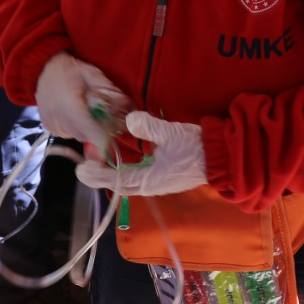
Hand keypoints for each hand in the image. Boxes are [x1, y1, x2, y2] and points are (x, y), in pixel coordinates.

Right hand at [35, 52, 130, 149]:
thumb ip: (112, 94)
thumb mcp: (94, 75)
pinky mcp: (50, 128)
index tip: (114, 134)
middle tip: (103, 113)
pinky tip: (74, 111)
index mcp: (72, 109)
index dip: (108, 140)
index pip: (95, 135)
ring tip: (85, 109)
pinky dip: (76, 126)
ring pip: (80, 136)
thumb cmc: (71, 70)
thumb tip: (132, 111)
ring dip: (88, 127)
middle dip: (100, 129)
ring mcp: (54, 127)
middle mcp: (61, 122)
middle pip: (90, 137)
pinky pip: (69, 133)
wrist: (43, 68)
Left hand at [75, 110, 206, 196]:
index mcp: (150, 180)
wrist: (221, 157)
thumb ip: (149, 127)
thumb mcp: (172, 134)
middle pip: (120, 184)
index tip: (82, 169)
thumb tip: (129, 119)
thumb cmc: (197, 148)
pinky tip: (120, 160)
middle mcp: (151, 185)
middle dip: (101, 175)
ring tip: (98, 162)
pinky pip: (138, 176)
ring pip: (128, 181)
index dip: (98, 175)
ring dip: (112, 173)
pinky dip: (125, 170)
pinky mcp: (164, 176)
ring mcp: (158, 182)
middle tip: (84, 165)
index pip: (117, 180)